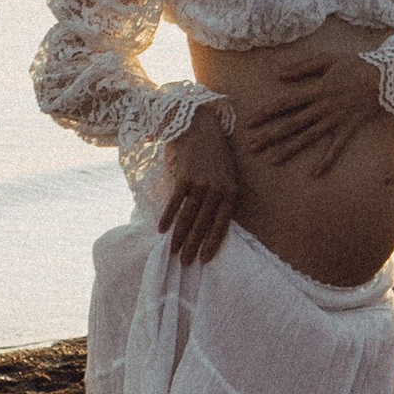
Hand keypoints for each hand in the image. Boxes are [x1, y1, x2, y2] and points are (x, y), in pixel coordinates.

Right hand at [158, 109, 239, 266]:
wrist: (203, 130)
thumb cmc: (217, 158)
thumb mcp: (228, 178)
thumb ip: (223, 201)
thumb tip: (212, 228)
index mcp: (231, 192)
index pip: (222, 224)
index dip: (212, 243)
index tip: (204, 260)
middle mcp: (217, 189)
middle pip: (203, 224)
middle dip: (193, 245)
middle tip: (185, 263)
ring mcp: (200, 183)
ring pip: (188, 216)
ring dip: (179, 236)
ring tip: (173, 252)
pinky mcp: (185, 176)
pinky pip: (175, 202)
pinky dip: (168, 217)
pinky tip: (162, 230)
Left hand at [238, 51, 381, 178]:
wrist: (386, 76)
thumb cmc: (355, 64)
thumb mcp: (328, 59)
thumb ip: (303, 67)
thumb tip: (279, 75)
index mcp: (317, 89)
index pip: (286, 103)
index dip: (267, 113)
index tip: (249, 122)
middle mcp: (323, 107)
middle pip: (292, 124)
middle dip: (270, 136)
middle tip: (251, 147)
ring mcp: (336, 120)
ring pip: (308, 138)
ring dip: (289, 150)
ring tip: (272, 161)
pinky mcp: (349, 128)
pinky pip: (336, 147)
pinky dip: (326, 161)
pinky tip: (314, 174)